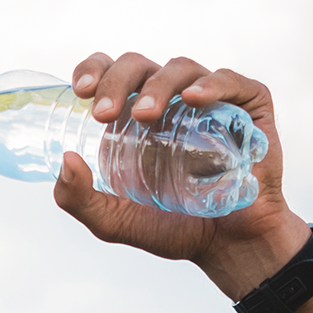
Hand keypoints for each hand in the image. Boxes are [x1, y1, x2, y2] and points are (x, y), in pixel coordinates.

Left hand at [51, 51, 309, 294]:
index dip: (94, 70)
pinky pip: (230, 82)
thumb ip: (79, 200)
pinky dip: (212, 84)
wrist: (227, 246)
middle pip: (139, 66)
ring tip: (144, 117)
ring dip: (158, 87)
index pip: (111, 75)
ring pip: (180, 69)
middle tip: (103, 116)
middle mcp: (170, 100)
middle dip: (117, 82)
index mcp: (134, 116)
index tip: (81, 91)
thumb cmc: (171, 228)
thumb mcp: (114, 221)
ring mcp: (210, 99)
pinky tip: (194, 99)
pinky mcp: (248, 106)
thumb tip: (65, 161)